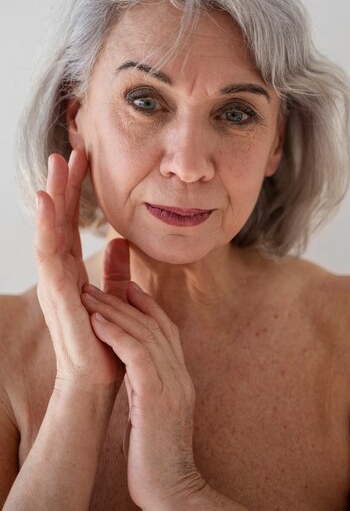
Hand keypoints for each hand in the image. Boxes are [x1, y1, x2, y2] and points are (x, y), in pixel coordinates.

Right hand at [35, 150, 128, 392]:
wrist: (99, 380)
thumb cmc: (105, 341)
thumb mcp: (115, 296)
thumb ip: (116, 270)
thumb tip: (121, 241)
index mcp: (74, 270)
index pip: (74, 223)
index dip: (78, 192)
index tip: (85, 161)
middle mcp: (61, 272)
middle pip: (60, 220)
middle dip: (64, 185)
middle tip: (69, 151)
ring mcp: (55, 283)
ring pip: (50, 230)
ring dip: (53, 197)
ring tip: (55, 166)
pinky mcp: (57, 295)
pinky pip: (49, 254)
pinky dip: (47, 227)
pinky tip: (48, 202)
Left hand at [81, 281, 206, 509]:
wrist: (173, 489)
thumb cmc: (157, 456)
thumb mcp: (154, 412)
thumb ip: (149, 386)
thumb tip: (133, 369)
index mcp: (180, 378)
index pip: (167, 331)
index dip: (148, 307)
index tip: (127, 289)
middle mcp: (180, 375)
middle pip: (155, 325)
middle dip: (126, 301)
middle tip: (100, 284)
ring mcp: (172, 385)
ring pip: (145, 334)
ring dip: (115, 312)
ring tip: (90, 296)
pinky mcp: (157, 396)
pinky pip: (137, 355)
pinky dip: (117, 334)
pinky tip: (98, 322)